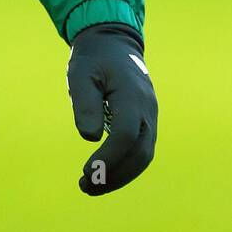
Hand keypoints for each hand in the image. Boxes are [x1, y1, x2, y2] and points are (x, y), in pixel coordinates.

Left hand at [66, 22, 157, 195]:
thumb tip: (90, 137)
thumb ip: (85, 102)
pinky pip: (141, 151)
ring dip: (120, 176)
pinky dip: (125, 167)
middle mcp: (147, 110)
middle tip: (86, 187)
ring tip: (92, 187)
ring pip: (144, 156)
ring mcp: (150, 117)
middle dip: (115, 175)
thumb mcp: (81, 74)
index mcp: (132, 96)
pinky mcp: (146, 123)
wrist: (113, 44)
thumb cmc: (93, 59)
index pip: (126, 135)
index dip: (108, 157)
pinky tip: (104, 175)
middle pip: (140, 153)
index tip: (86, 171)